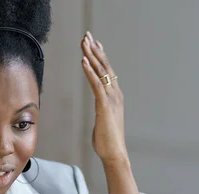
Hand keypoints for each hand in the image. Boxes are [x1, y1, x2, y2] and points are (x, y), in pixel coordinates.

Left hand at [81, 31, 127, 165]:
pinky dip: (89, 72)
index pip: (107, 72)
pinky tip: (83, 61)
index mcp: (115, 97)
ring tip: (84, 43)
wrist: (115, 153)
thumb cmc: (107, 141)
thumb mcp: (103, 121)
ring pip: (101, 72)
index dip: (100, 57)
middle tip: (88, 36)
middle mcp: (115, 94)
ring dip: (92, 56)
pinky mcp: (104, 106)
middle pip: (104, 67)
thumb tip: (99, 112)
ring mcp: (111, 99)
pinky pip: (96, 84)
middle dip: (95, 50)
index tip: (94, 44)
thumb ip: (101, 113)